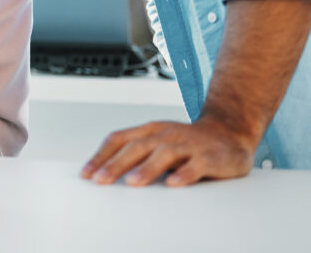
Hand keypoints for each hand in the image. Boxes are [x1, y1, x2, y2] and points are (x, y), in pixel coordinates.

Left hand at [80, 117, 255, 186]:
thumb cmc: (187, 143)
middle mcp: (165, 134)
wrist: (228, 132)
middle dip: (116, 164)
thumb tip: (106, 175)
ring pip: (164, 153)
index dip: (101, 156)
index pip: (118, 139)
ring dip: (147, 169)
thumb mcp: (158, 144)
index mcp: (148, 131)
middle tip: (100, 180)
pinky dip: (184, 173)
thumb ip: (137, 156)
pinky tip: (174, 184)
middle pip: (136, 147)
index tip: (87, 173)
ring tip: (132, 182)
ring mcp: (187, 143)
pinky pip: (196, 164)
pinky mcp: (209, 156)